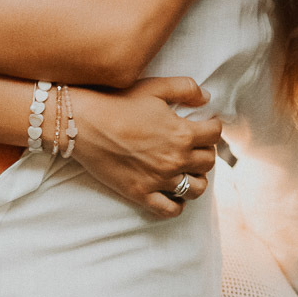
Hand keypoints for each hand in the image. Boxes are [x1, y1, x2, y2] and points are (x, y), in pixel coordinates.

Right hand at [71, 76, 221, 217]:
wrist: (83, 123)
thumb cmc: (117, 101)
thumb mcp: (154, 87)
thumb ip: (185, 88)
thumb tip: (206, 97)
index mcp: (182, 133)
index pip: (215, 134)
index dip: (213, 127)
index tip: (206, 125)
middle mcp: (175, 159)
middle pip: (208, 162)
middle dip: (205, 150)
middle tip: (193, 144)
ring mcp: (159, 180)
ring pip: (196, 188)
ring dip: (196, 178)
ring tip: (186, 168)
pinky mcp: (141, 194)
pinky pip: (171, 209)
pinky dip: (178, 203)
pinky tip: (173, 192)